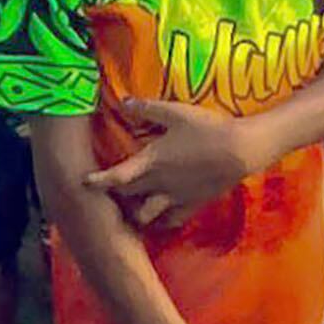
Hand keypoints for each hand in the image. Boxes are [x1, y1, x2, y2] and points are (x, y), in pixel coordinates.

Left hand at [83, 97, 261, 227]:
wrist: (240, 151)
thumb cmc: (206, 128)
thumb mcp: (175, 112)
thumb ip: (147, 108)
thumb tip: (123, 102)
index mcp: (151, 161)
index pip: (117, 176)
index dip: (98, 181)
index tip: (83, 182)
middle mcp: (158, 183)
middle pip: (127, 196)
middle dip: (115, 194)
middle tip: (109, 189)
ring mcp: (175, 198)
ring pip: (145, 215)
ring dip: (135, 212)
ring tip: (131, 206)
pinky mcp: (191, 205)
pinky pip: (170, 221)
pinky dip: (161, 221)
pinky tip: (159, 216)